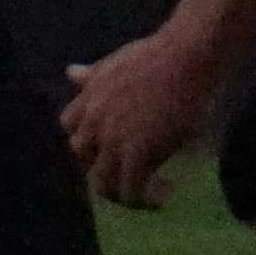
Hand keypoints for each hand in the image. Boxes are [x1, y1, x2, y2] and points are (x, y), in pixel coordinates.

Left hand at [60, 26, 223, 207]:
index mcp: (88, 98)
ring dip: (124, 193)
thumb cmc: (161, 55)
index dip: (86, 139)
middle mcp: (95, 121)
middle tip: (130, 173)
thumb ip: (93, 75)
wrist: (188, 55)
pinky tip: (166, 192)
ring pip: (103, 183)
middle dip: (102, 168)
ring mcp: (114, 139)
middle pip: (81, 160)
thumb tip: (70, 72)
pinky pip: (132, 190)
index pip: (68, 128)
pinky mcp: (140, 151)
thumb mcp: (116, 63)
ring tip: (149, 193)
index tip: (108, 146)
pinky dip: (146, 200)